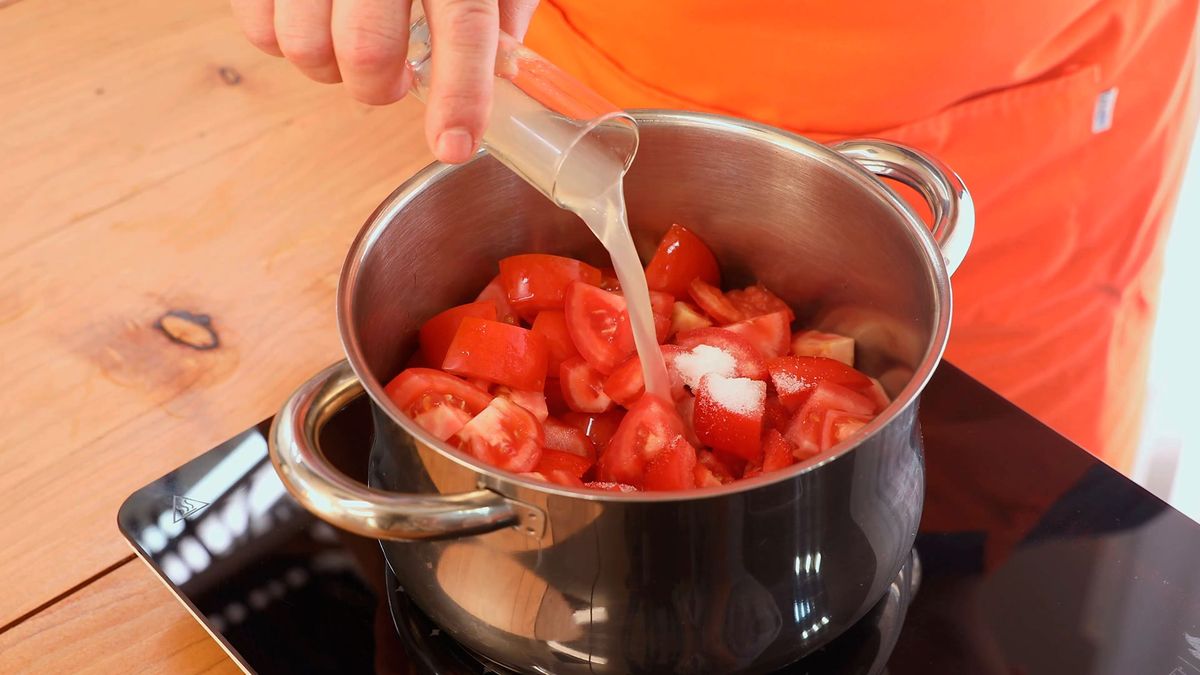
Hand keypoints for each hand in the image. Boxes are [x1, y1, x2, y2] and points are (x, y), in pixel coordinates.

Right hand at [230, 0, 539, 162]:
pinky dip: (281, 41)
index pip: (464, 27)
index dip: (460, 96)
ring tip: (345, 43)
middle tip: (392, 81)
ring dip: (327, 69)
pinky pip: (255, 25)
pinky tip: (309, 17)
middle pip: (367, 50)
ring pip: (303, 45)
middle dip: (378, 89)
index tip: (453, 146)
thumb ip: (503, 1)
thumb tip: (502, 64)